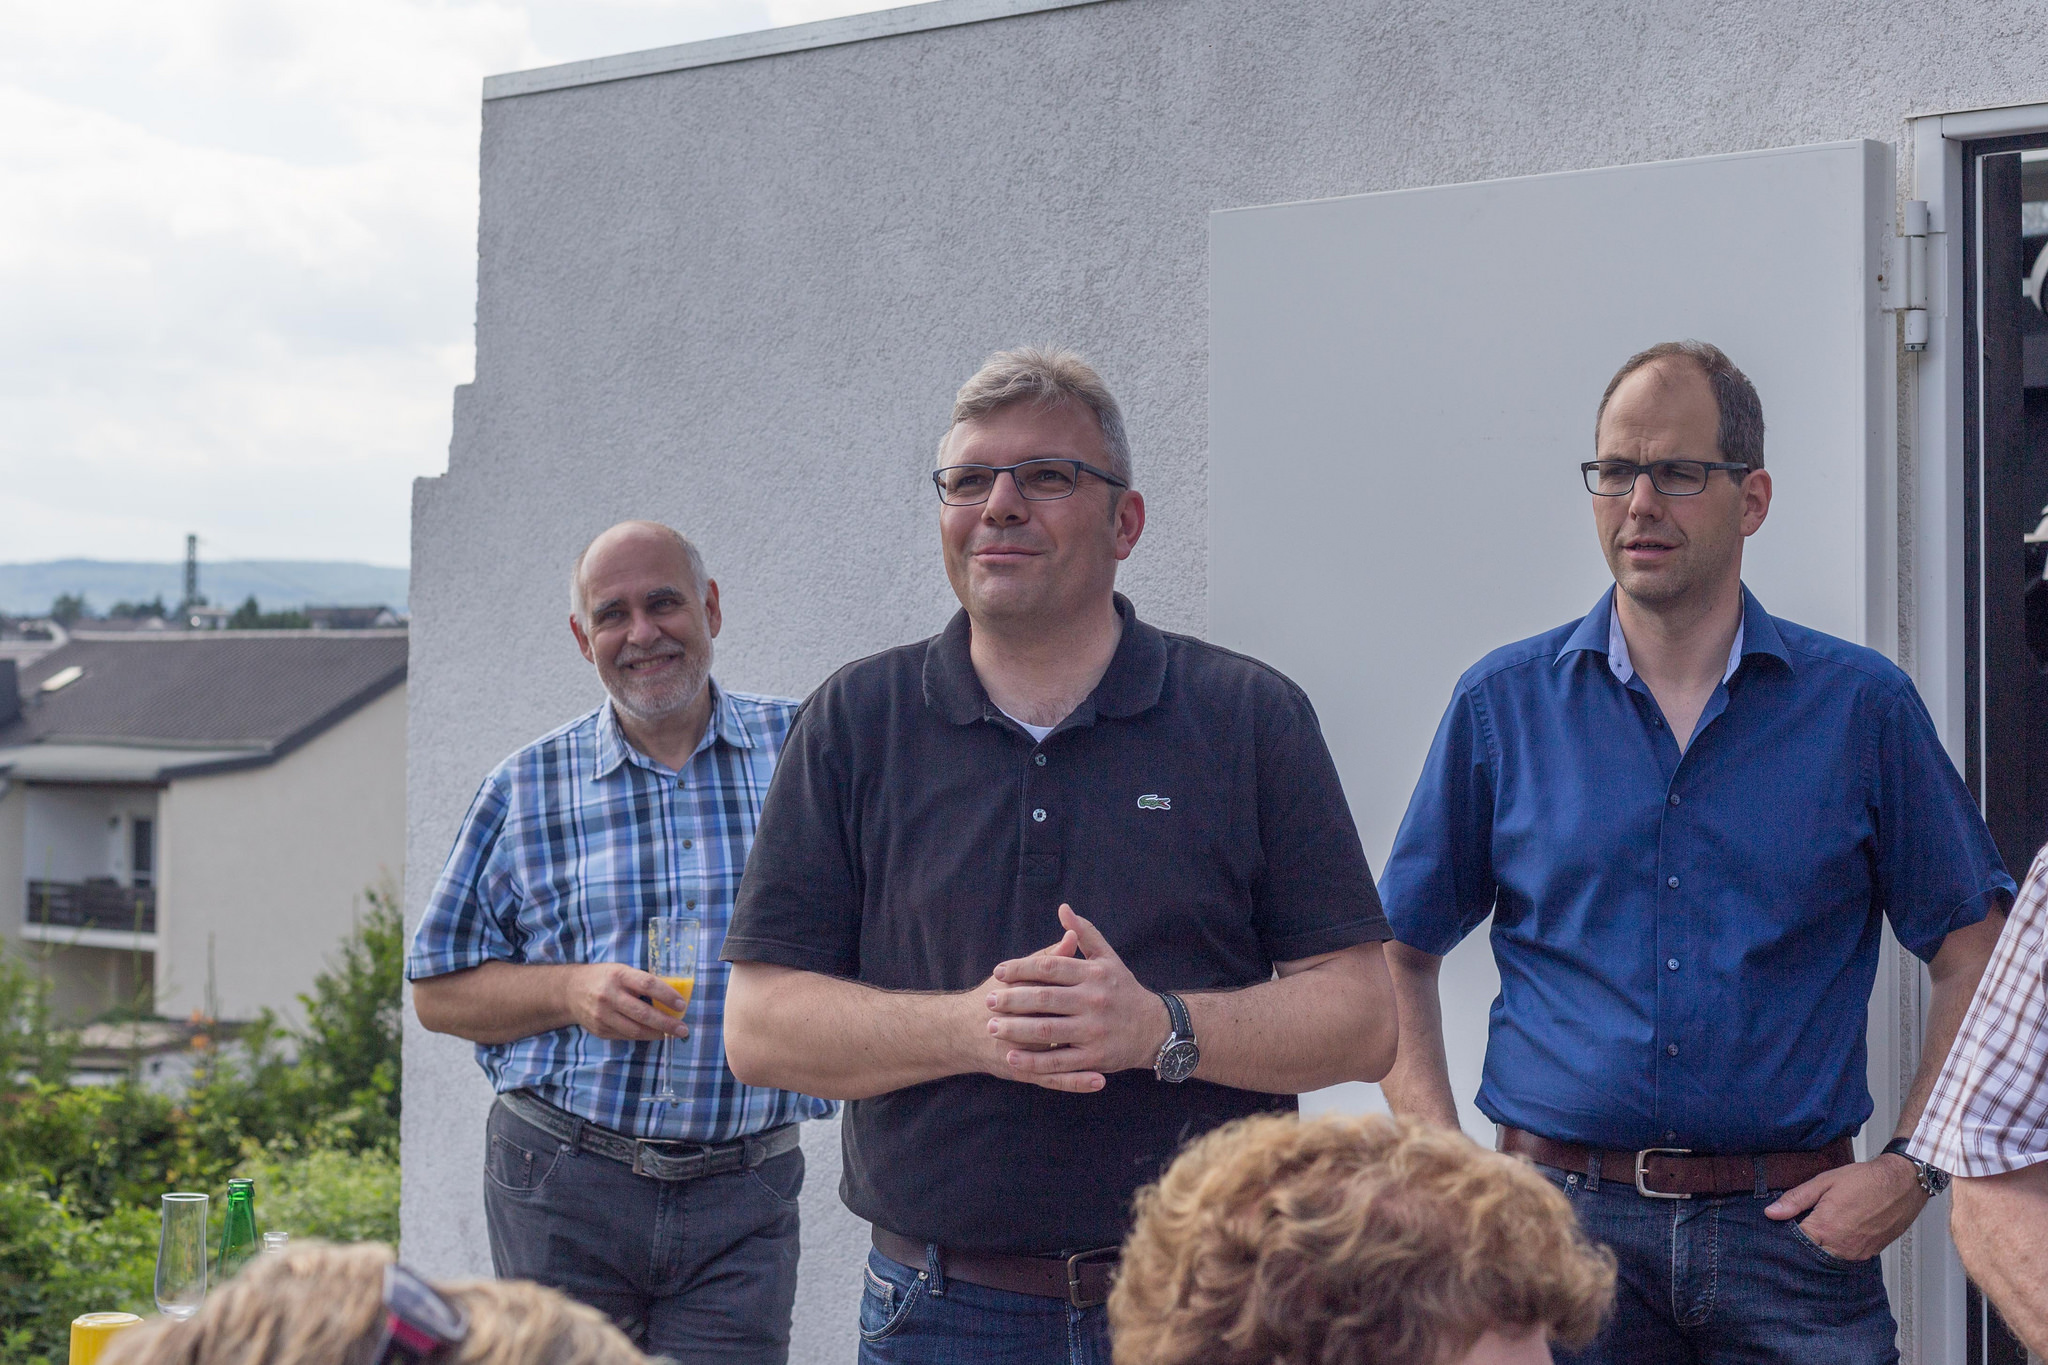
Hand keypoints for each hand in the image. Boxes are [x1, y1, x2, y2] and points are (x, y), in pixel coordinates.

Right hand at [561, 963, 691, 1042]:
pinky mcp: (599, 1029)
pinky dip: (642, 1036)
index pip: (647, 984)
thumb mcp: (621, 970)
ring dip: (657, 1034)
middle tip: (683, 1029)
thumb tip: (670, 998)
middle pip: (643, 1013)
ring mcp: (602, 1015)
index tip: (681, 1005)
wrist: (570, 990)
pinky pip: (626, 1036)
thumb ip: (641, 982)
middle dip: (666, 1023)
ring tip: (671, 1034)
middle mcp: (609, 995)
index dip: (667, 995)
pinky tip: (653, 1034)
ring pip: (635, 1029)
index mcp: (618, 975)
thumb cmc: (604, 978)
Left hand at [986, 904, 1170, 1093]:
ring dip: (1017, 1029)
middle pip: (1044, 998)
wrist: (1155, 1029)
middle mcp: (1093, 1000)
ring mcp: (1094, 1030)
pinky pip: (1059, 1061)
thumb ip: (1085, 933)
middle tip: (988, 1001)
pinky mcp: (1095, 1057)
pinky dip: (1034, 1061)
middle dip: (1013, 999)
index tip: (998, 972)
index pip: (1050, 966)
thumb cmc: (1124, 990)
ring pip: (1047, 1030)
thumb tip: (1063, 908)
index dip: (1021, 968)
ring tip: (992, 1027)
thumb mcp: (1108, 959)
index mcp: (1093, 974)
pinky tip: (1012, 1057)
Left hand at [1765, 1155, 1926, 1260]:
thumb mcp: (1824, 1182)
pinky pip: (1847, 1257)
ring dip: (1820, 1248)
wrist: (1902, 1185)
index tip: (1778, 1231)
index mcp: (1825, 1228)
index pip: (1795, 1244)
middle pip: (1811, 1255)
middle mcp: (1841, 1246)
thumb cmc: (1864, 1180)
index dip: (1785, 1238)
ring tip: (1817, 1232)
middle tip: (1797, 1232)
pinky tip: (1835, 1235)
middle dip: (1801, 1246)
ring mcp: (1857, 1252)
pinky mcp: (1870, 1253)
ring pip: (1829, 1258)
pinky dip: (1838, 1249)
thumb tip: (1771, 1213)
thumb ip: (1796, 1199)